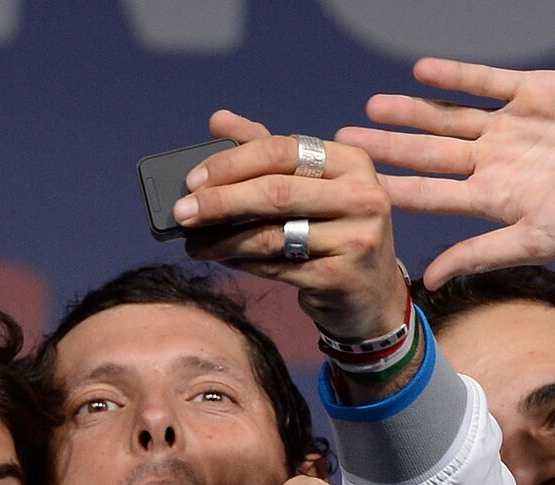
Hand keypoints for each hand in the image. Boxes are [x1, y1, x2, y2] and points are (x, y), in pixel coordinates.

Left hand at [174, 111, 408, 341]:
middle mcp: (362, 196)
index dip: (232, 163)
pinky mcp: (342, 277)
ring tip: (194, 243)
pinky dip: (242, 264)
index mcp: (352, 162)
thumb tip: (219, 120)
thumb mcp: (310, 186)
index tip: (192, 180)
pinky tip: (223, 260)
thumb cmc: (334, 231)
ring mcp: (356, 239)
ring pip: (272, 234)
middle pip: (276, 192)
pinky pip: (277, 267)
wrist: (372, 294)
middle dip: (220, 202)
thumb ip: (267, 151)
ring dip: (223, 240)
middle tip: (183, 212)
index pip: (282, 151)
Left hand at [336, 57, 554, 287]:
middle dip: (388, 147)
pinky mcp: (534, 92)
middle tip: (342, 143)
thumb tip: (430, 281)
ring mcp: (512, 126)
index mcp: (493, 199)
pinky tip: (423, 70)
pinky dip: (456, 75)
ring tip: (373, 106)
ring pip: (450, 116)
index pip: (430, 194)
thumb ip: (480, 254)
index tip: (353, 189)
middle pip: (429, 153)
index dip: (392, 189)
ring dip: (412, 110)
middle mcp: (495, 161)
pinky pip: (487, 81)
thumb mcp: (535, 241)